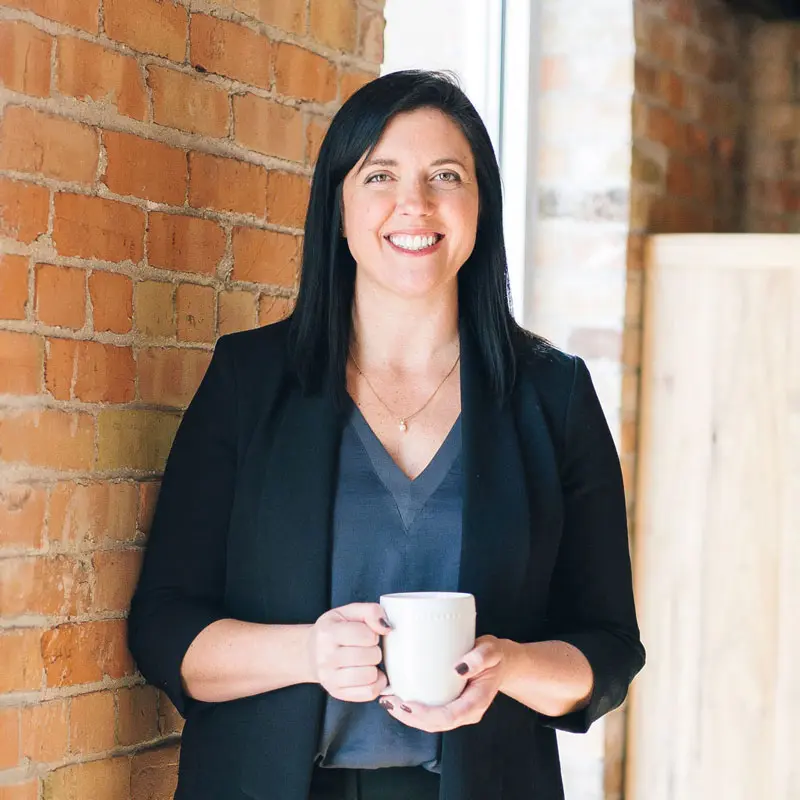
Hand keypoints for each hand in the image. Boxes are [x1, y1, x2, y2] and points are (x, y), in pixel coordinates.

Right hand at [310, 603, 390, 701]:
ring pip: (370, 676)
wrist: (311, 652)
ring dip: (374, 667)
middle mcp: (326, 657)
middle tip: (366, 648)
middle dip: (375, 650)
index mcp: (328, 633)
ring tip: (367, 661)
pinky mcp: (337, 692)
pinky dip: (376, 684)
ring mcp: (330, 678)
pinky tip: (370, 675)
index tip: (367, 634)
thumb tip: (386, 627)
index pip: (366, 635)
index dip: (373, 634)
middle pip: (371, 656)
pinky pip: (369, 693)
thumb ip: (370, 611)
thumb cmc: (333, 630)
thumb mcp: (348, 612)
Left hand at [378, 635, 511, 731]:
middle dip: (410, 717)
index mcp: (477, 702)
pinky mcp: (451, 706)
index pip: (449, 716)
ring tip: (388, 702)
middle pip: (436, 725)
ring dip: (408, 716)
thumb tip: (459, 667)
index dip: (426, 714)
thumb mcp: (492, 651)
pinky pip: (431, 715)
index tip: (407, 702)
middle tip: (389, 701)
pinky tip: (399, 699)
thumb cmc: (495, 656)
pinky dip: (413, 711)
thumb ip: (480, 658)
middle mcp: (467, 713)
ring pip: (431, 724)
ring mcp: (459, 713)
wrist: (502, 663)